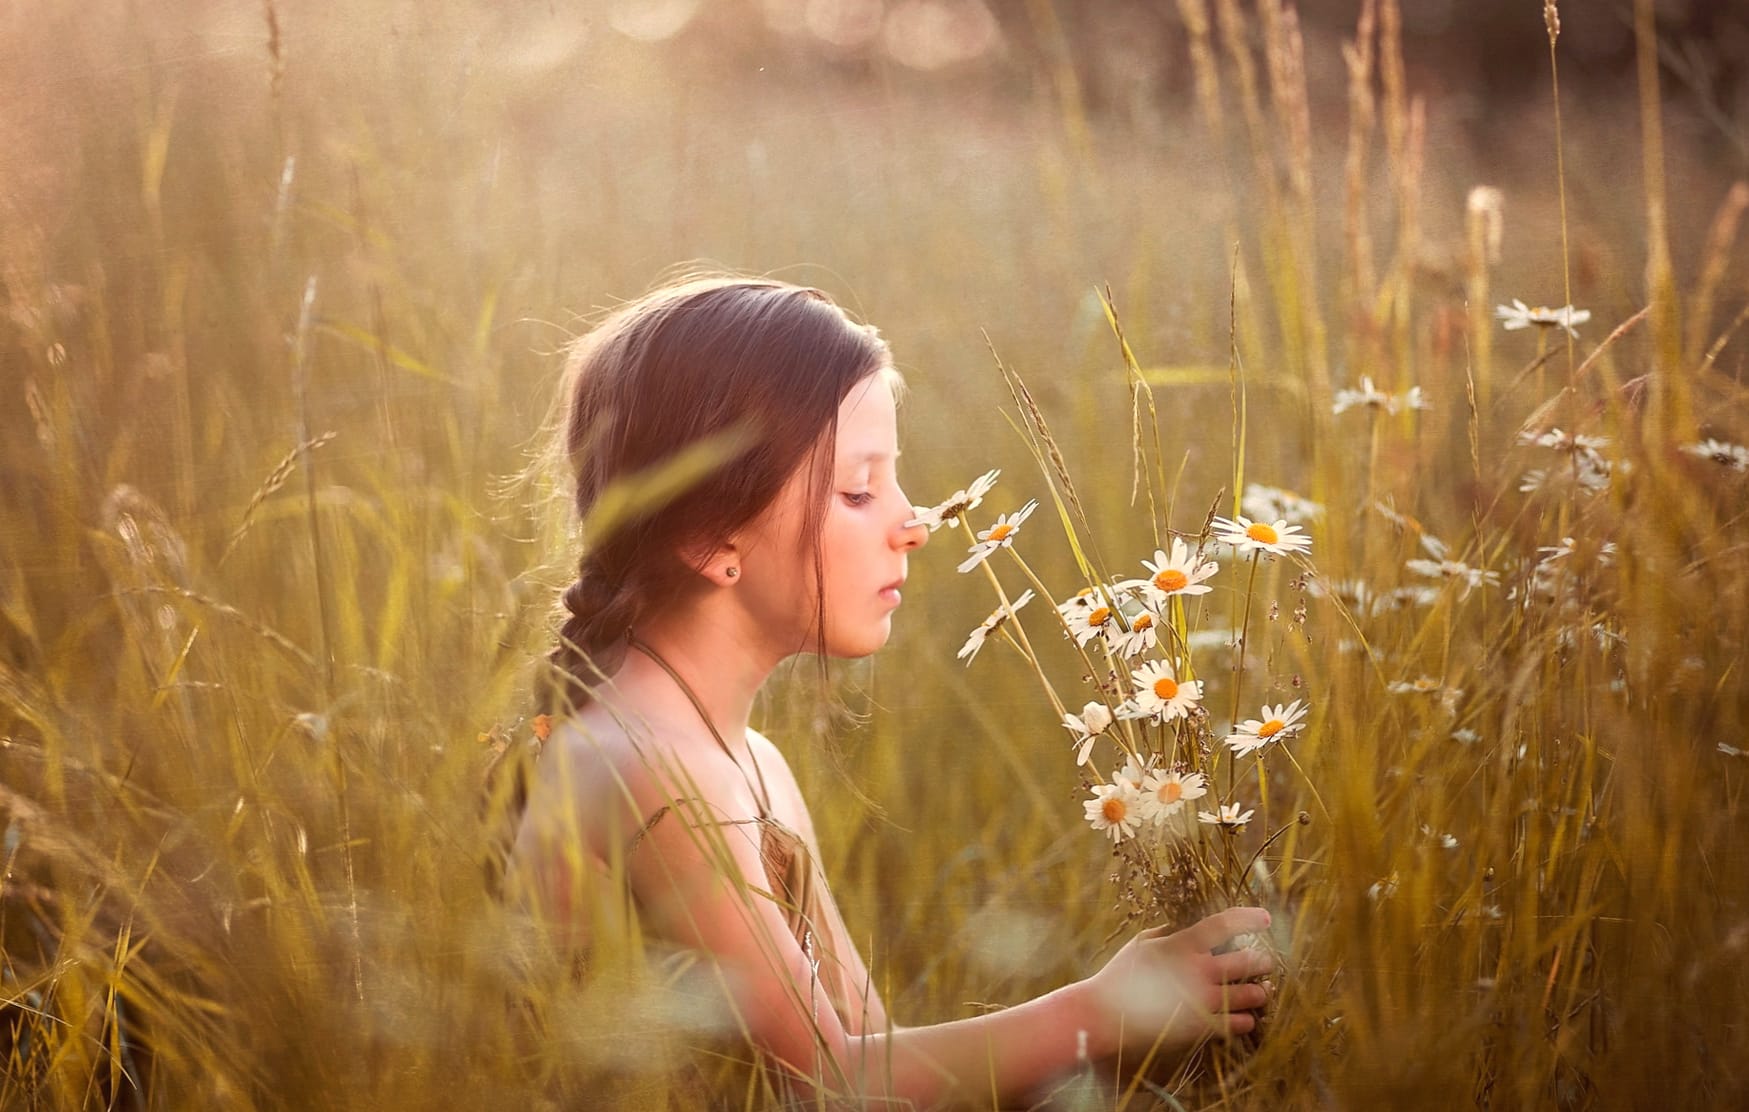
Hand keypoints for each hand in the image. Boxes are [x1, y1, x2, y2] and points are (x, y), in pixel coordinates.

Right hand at [1074, 906, 1274, 1058]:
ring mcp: (1201, 1001)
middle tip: (1265, 961)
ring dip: (1260, 992)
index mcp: (1181, 945)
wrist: (1104, 1016)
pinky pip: (1238, 1024)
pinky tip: (1246, 1018)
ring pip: (1250, 994)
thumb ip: (1170, 931)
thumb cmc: (1120, 975)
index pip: (1224, 924)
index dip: (1249, 917)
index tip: (1264, 918)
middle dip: (1262, 960)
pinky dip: (1246, 1020)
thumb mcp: (1142, 943)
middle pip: (1247, 960)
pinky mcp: (1201, 1028)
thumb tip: (1191, 922)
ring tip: (1261, 991)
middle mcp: (1197, 970)